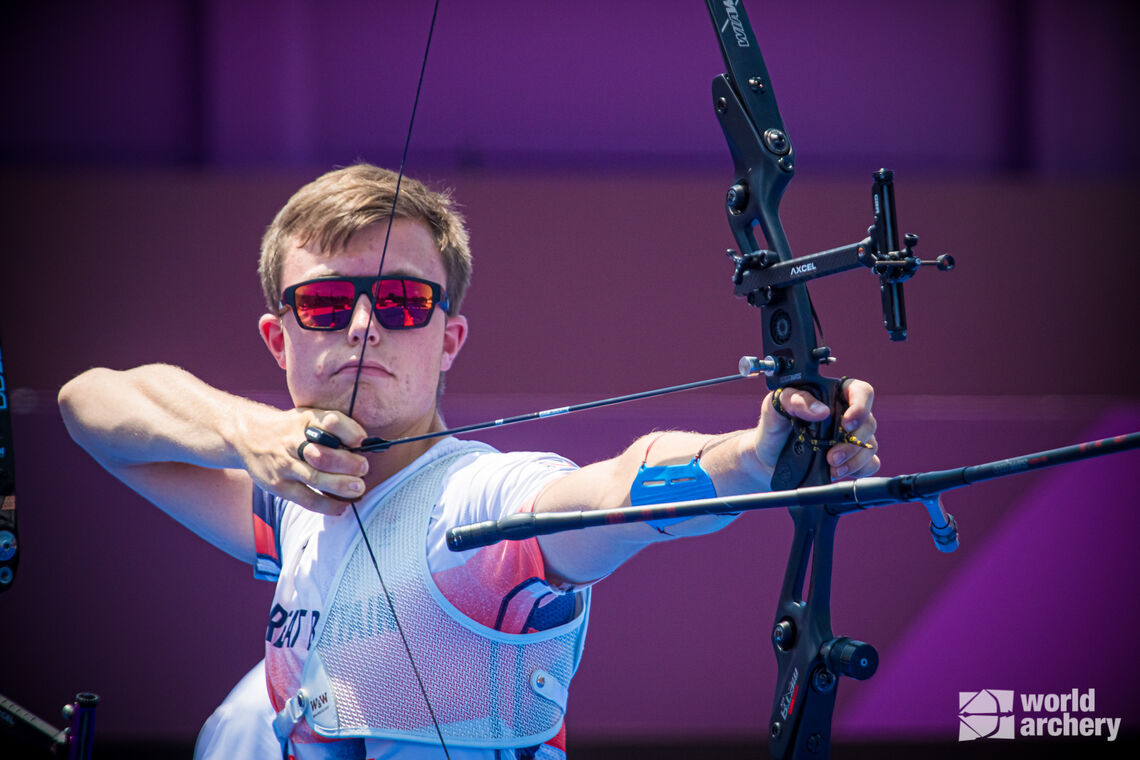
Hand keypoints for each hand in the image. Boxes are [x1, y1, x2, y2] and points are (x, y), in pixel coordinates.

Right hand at [238, 408, 368, 514]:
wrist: (249, 437)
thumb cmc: (291, 429)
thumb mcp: (309, 417)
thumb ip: (334, 427)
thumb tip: (365, 443)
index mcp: (305, 420)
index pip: (331, 422)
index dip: (349, 432)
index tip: (363, 441)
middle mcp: (292, 441)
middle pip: (323, 454)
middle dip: (348, 464)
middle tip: (364, 468)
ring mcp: (284, 465)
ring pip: (315, 478)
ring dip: (340, 485)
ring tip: (358, 489)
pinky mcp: (278, 485)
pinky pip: (306, 499)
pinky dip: (326, 505)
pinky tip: (342, 506)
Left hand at [754, 379, 879, 484]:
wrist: (767, 458)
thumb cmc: (773, 426)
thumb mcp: (775, 406)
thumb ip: (794, 400)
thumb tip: (820, 411)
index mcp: (832, 394)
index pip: (861, 392)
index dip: (861, 406)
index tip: (847, 423)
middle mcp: (846, 414)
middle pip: (868, 423)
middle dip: (852, 443)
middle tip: (831, 456)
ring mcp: (850, 437)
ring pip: (870, 445)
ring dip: (854, 460)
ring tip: (832, 467)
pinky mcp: (852, 458)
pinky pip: (871, 463)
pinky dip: (859, 470)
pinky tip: (838, 472)